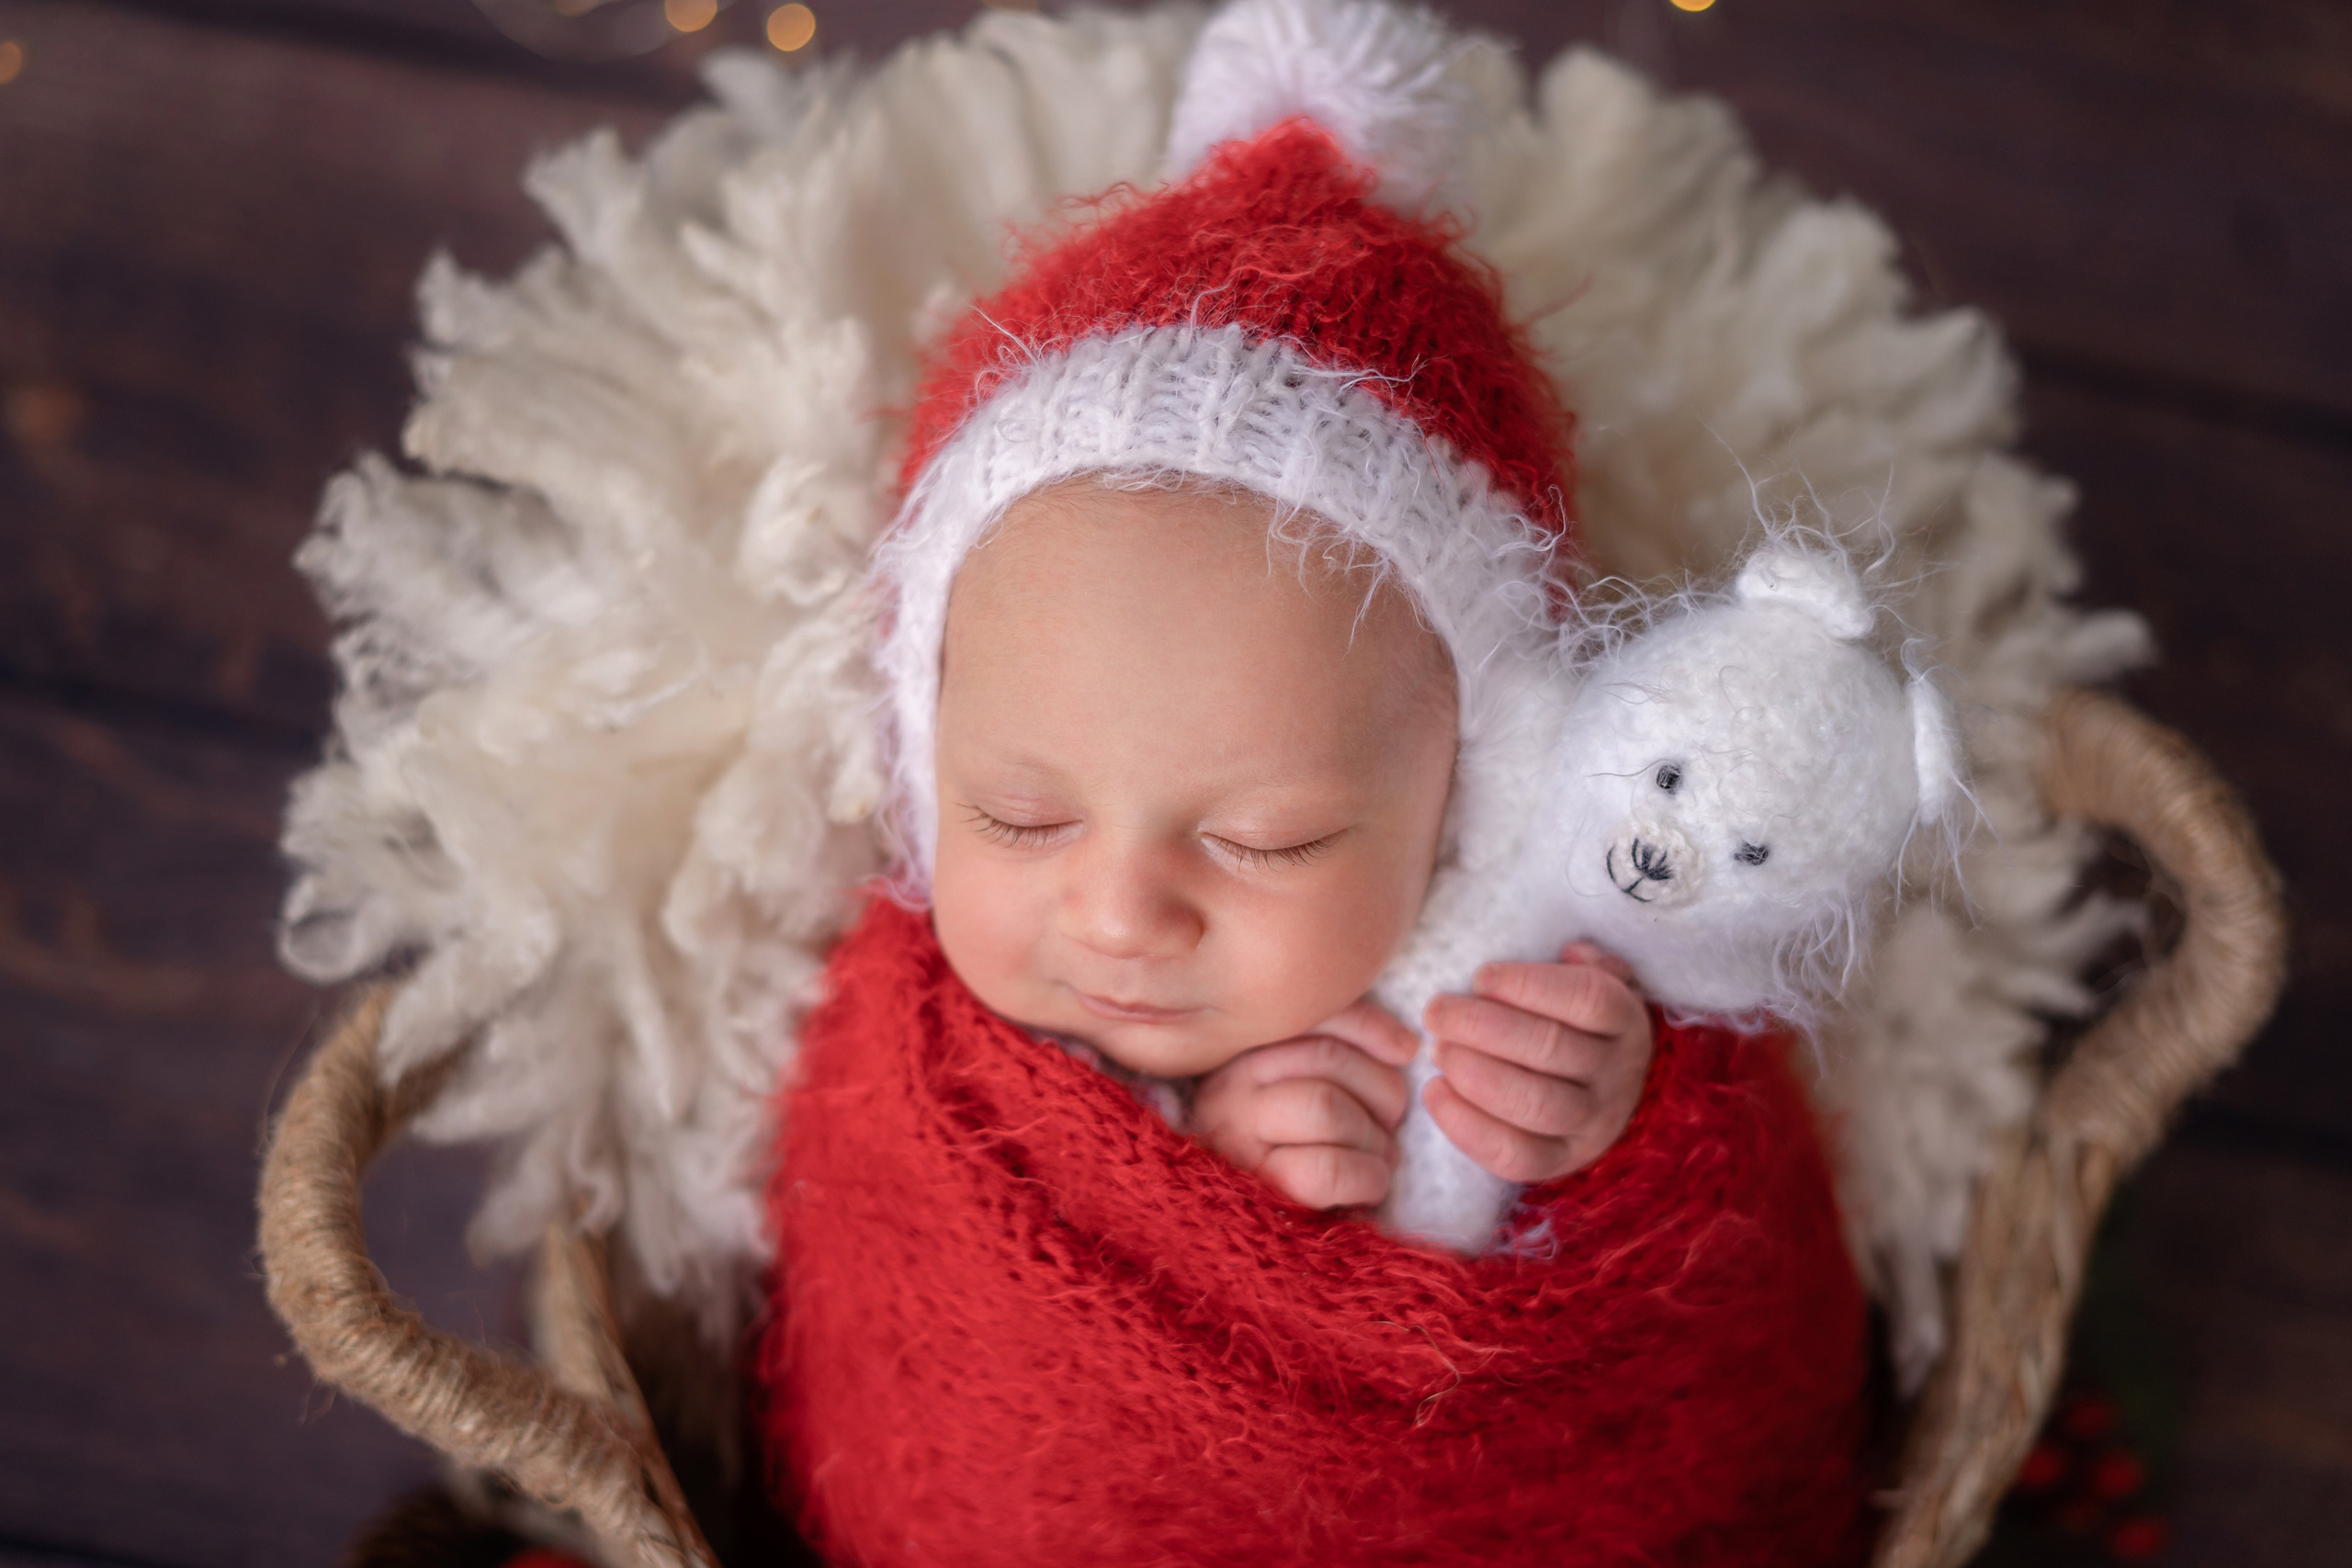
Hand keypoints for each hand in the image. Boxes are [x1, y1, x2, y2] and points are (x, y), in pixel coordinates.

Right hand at [1192, 1001, 1419, 1209]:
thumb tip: (1406, 1047)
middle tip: (1392, 1123)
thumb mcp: (1301, 1089)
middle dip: (1381, 1090)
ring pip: (1327, 1107)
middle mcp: (1229, 1088)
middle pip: (1327, 1058)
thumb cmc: (1292, 1153)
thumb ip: (1334, 1056)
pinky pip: (1327, 1170)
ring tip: (1382, 1155)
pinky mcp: (1257, 1187)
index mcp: (1241, 1053)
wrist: (1244, 1235)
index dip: (1370, 1026)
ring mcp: (1236, 1138)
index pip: (1309, 1016)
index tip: (1407, 1049)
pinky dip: (1367, 1176)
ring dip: (1374, 1136)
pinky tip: (1372, 1184)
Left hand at [1421, 942, 1653, 1185]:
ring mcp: (1593, 1124)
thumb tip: (1571, 952)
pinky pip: (1516, 1156)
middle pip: (1551, 1049)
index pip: (1587, 998)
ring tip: (1437, 1051)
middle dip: (1482, 1028)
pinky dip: (1467, 1126)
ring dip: (1475, 1076)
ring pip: (1534, 1105)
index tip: (1479, 977)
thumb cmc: (1580, 1024)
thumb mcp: (1598, 983)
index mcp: (1625, 1021)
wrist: (1610, 1095)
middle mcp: (1616, 1074)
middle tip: (1436, 1012)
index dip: (1529, 985)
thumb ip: (1587, 963)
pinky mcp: (1562, 1162)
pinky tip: (1434, 1092)